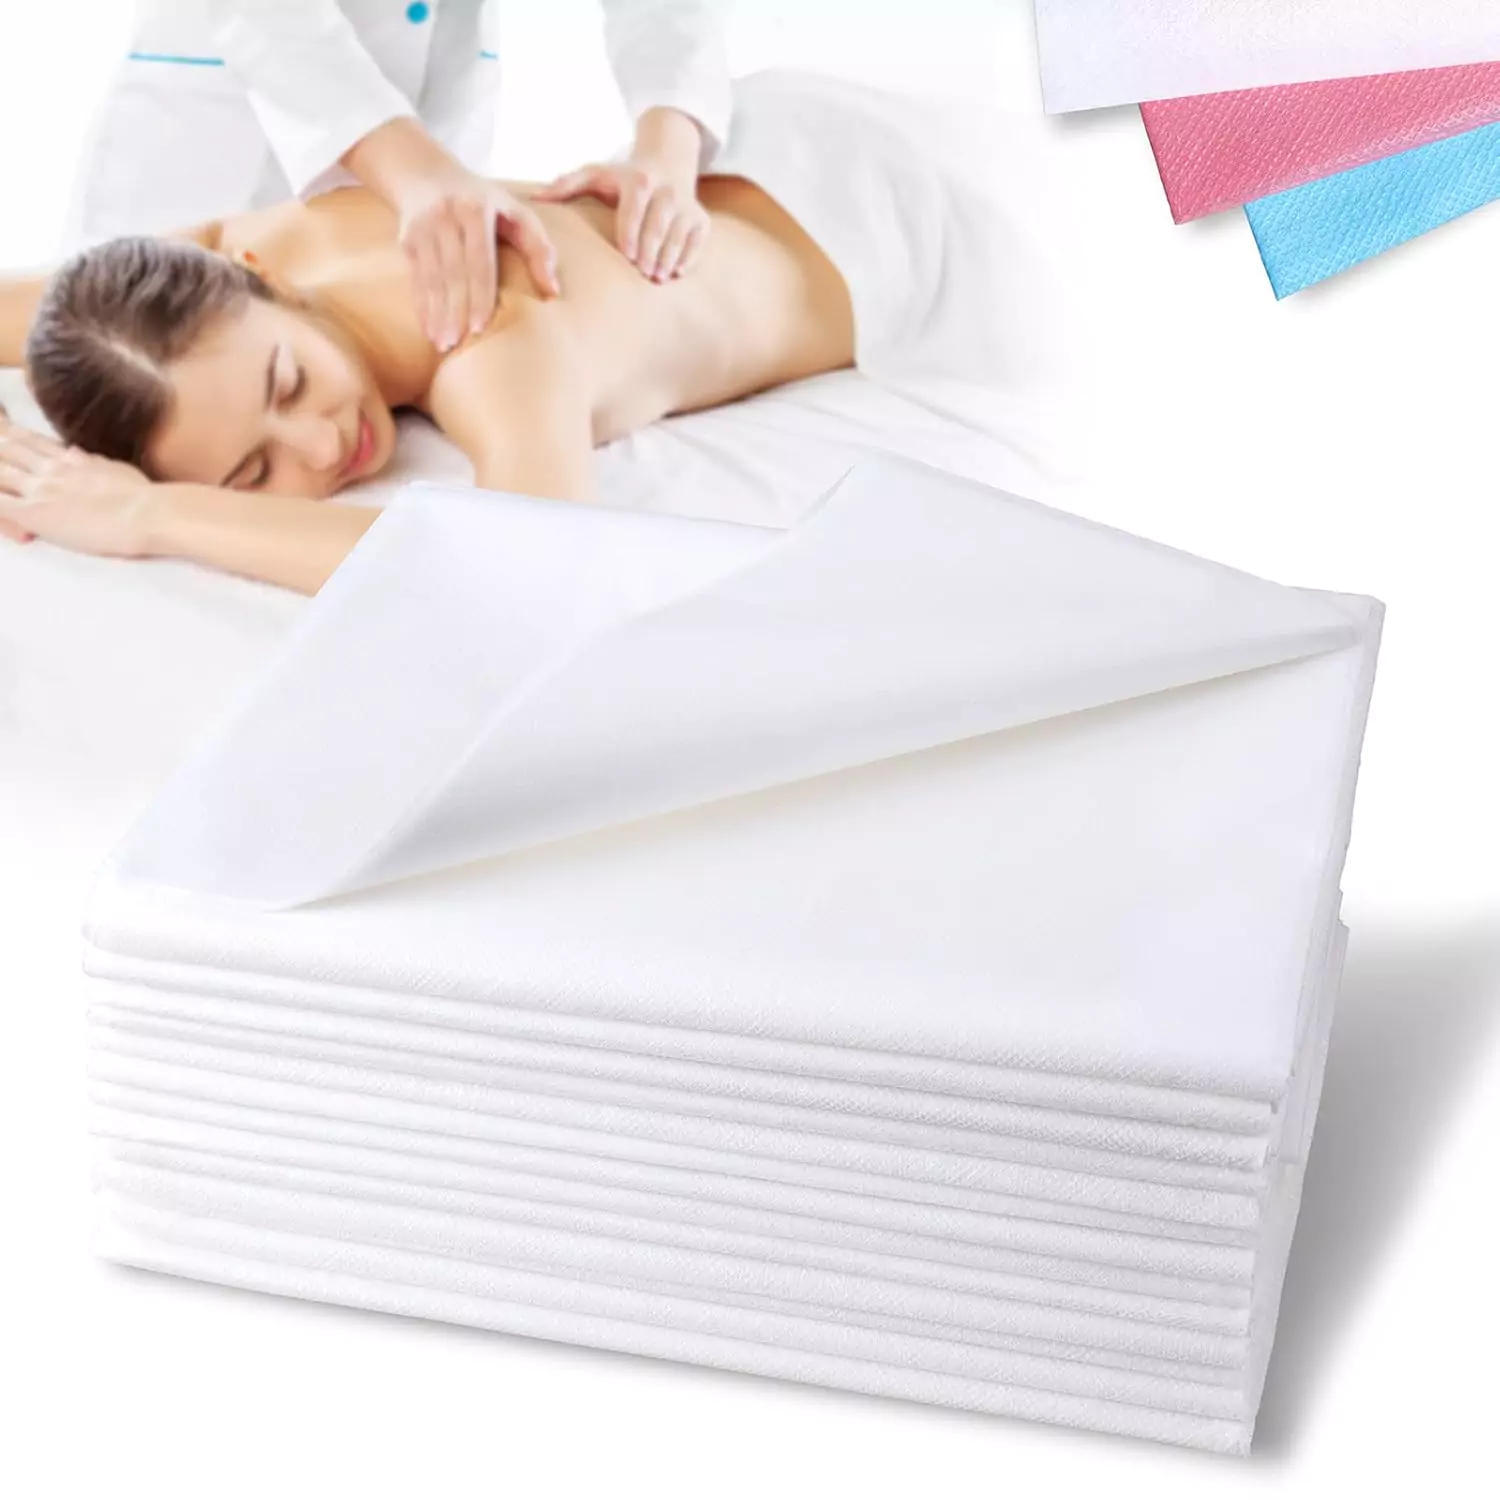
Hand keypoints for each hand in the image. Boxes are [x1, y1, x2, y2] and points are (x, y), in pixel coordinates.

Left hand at [0, 418, 158, 557]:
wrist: (146, 512)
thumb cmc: (144, 496)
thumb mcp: (117, 470)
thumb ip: (92, 462)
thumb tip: (76, 453)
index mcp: (70, 459)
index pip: (31, 441)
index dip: (12, 436)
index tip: (4, 432)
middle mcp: (50, 468)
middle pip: (7, 449)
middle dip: (0, 449)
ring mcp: (39, 489)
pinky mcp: (33, 513)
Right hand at [397, 165, 560, 349]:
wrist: (426, 173)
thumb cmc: (484, 202)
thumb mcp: (515, 212)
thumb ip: (538, 247)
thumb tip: (553, 291)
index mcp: (475, 210)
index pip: (478, 260)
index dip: (478, 295)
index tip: (479, 326)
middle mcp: (445, 216)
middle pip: (452, 273)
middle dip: (455, 311)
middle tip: (459, 344)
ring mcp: (421, 228)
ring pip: (430, 279)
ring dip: (436, 314)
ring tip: (443, 344)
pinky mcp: (407, 239)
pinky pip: (415, 279)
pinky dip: (421, 307)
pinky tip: (428, 331)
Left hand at [535, 159, 708, 281]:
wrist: (669, 161)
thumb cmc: (624, 177)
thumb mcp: (597, 173)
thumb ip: (566, 185)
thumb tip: (534, 200)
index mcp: (638, 180)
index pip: (635, 209)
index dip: (632, 233)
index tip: (628, 257)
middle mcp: (665, 191)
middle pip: (658, 226)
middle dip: (651, 251)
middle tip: (643, 275)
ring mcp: (685, 206)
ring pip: (678, 235)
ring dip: (669, 259)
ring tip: (658, 278)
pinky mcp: (700, 219)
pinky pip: (696, 242)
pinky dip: (687, 258)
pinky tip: (676, 273)